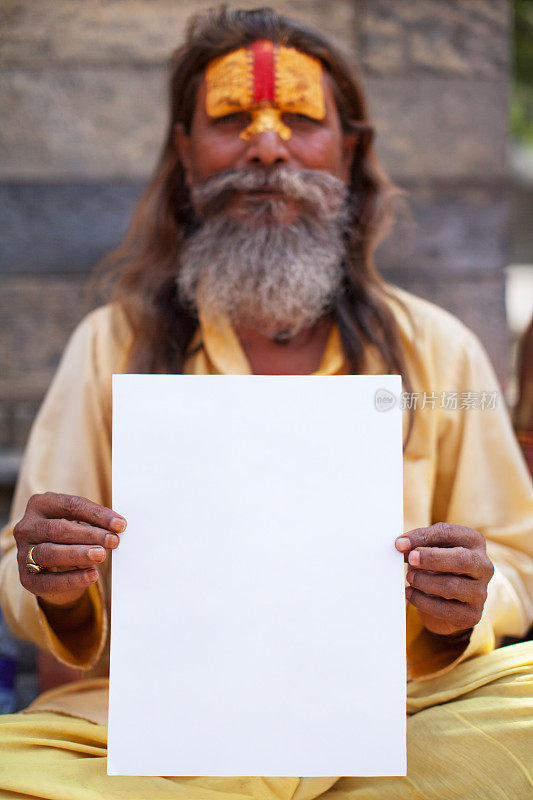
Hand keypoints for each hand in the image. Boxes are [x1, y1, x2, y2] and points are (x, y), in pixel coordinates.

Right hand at [13, 492, 125, 606]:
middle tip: (113, 541)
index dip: (96, 514)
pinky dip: (72, 578)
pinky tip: (91, 575)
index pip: (70, 505)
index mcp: (40, 505)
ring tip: (101, 555)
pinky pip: (49, 581)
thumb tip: (117, 527)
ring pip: (50, 553)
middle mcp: (26, 527)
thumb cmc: (68, 537)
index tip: (120, 524)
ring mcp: (22, 553)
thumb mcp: (78, 524)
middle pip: (58, 529)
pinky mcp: (26, 579)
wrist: (50, 567)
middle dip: (89, 535)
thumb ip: (93, 523)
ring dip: (79, 554)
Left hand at [395, 523, 493, 636]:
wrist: (448, 600)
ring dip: (424, 581)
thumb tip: (401, 545)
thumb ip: (418, 544)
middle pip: (462, 560)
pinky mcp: (472, 614)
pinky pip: (445, 610)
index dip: (423, 537)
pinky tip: (411, 593)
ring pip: (452, 586)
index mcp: (474, 542)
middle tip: (410, 559)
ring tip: (410, 577)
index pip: (449, 534)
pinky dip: (423, 601)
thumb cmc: (438, 566)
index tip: (400, 544)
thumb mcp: (430, 548)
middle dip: (432, 559)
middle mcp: (484, 566)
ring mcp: (481, 592)